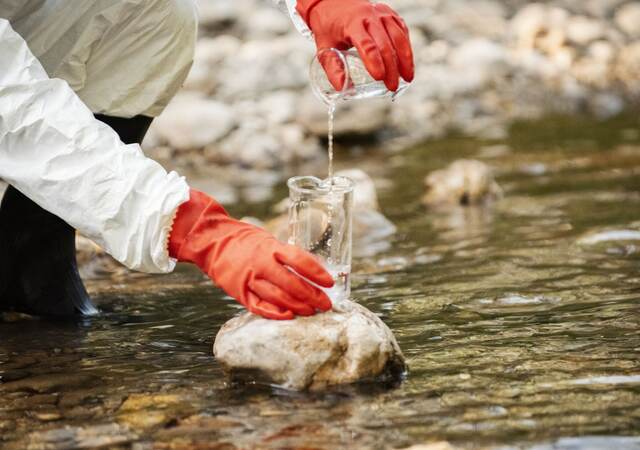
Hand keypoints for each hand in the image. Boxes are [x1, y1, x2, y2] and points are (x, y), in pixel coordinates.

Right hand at [169, 189, 333, 319]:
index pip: (298, 260)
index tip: (329, 282)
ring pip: (277, 297)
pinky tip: (289, 316)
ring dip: (298, 306)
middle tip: (327, 304)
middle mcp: (260, 264)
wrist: (212, 242)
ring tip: (312, 311)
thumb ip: (287, 256)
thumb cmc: (246, 242)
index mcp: (270, 248)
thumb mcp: (268, 241)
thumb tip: (314, 271)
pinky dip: (275, 313)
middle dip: (312, 295)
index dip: (316, 272)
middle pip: (291, 283)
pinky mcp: (239, 293)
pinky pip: (259, 306)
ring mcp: (249, 279)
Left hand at [297, 0, 413, 90]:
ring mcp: (382, 14)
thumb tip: (342, 87)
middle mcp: (369, 16)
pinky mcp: (390, 15)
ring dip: (405, 59)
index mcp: (352, 23)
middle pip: (385, 43)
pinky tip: (406, 63)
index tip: (380, 78)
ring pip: (399, 36)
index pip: (366, 44)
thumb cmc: (328, 26)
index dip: (375, 62)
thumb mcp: (324, 47)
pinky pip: (402, 31)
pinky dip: (406, 48)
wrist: (332, 2)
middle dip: (391, 67)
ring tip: (407, 78)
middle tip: (392, 86)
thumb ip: (333, 68)